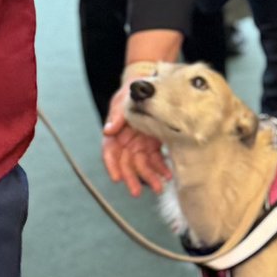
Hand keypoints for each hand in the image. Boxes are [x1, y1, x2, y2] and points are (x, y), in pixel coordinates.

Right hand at [102, 80, 170, 196]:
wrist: (152, 84)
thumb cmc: (134, 91)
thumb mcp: (124, 99)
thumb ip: (117, 115)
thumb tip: (108, 130)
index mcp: (116, 132)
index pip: (110, 152)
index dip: (112, 166)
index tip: (117, 178)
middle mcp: (127, 141)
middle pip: (126, 163)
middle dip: (132, 178)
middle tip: (137, 192)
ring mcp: (141, 143)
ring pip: (142, 165)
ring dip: (149, 177)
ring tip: (159, 187)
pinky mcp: (154, 143)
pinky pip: (156, 159)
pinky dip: (161, 168)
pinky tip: (167, 174)